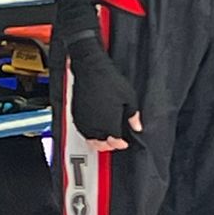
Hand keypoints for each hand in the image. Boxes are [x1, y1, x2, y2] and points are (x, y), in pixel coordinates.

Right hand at [61, 29, 141, 150]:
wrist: (91, 69)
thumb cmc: (109, 80)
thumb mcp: (129, 97)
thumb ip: (134, 115)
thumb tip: (137, 126)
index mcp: (109, 123)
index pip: (115, 142)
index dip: (120, 144)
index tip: (123, 143)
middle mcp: (95, 125)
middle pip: (101, 144)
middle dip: (109, 146)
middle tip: (114, 143)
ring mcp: (84, 120)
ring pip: (89, 140)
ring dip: (97, 142)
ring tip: (103, 141)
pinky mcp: (76, 114)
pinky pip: (82, 131)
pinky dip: (88, 134)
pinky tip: (93, 131)